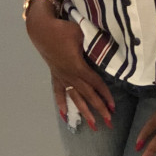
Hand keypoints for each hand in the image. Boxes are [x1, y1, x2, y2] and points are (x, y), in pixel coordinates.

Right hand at [26, 13, 113, 129]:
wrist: (42, 29)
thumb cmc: (63, 30)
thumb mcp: (82, 34)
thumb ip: (95, 43)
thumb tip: (109, 47)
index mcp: (78, 67)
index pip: (95, 83)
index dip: (105, 95)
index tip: (113, 106)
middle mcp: (70, 75)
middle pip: (87, 95)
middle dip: (99, 109)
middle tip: (109, 122)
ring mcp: (62, 77)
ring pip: (75, 98)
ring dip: (84, 112)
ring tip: (92, 126)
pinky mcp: (55, 75)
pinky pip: (59, 93)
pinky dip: (61, 104)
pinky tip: (64, 116)